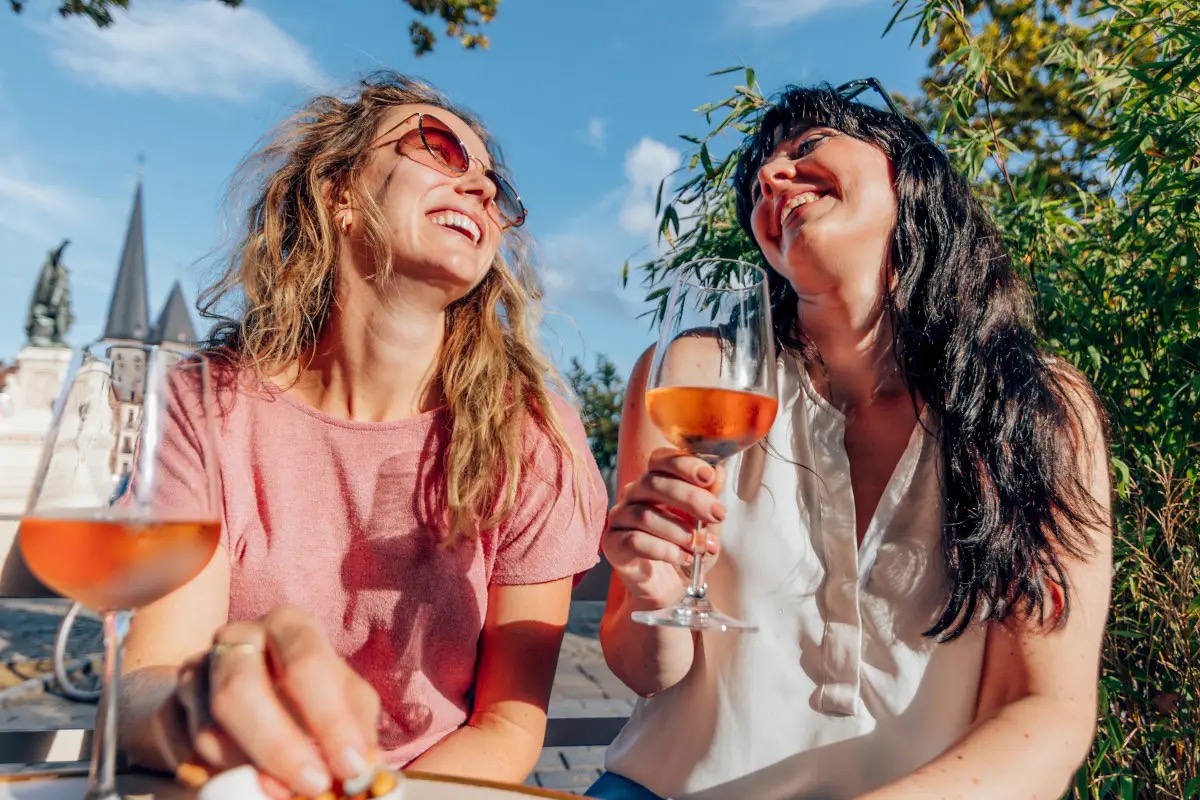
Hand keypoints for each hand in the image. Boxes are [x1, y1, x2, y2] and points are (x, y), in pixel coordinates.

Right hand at [162, 605, 380, 798]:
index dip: (329, 719)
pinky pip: (184, 752)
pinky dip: (216, 778)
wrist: (252, 691)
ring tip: (282, 789)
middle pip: (240, 690)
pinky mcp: (170, 705)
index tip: (349, 766)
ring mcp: (196, 668)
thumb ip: (356, 729)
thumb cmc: (312, 694)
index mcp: (288, 625)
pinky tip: (244, 782)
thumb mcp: (346, 699)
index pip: (305, 663)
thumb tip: (362, 768)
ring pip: (207, 728)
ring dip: (248, 769)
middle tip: (311, 787)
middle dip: (279, 748)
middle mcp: (237, 636)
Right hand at [602, 447, 725, 607]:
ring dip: (679, 531)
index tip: (709, 477)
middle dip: (690, 498)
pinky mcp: (613, 544)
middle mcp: (633, 494)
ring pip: (645, 515)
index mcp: (655, 481)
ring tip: (700, 546)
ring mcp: (620, 518)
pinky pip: (635, 541)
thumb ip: (710, 499)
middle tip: (716, 515)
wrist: (672, 588)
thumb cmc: (688, 549)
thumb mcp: (707, 525)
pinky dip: (664, 550)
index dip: (683, 464)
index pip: (661, 459)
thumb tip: (718, 472)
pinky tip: (683, 558)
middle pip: (653, 483)